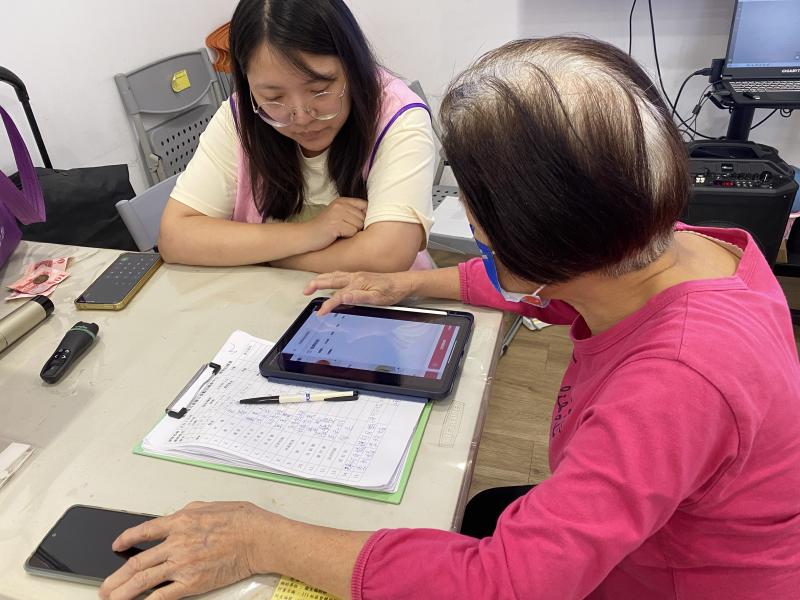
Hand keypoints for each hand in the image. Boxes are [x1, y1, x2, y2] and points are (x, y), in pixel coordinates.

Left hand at [99, 501, 276, 599]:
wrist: (258, 538)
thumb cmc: (242, 521)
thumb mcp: (210, 506)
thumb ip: (189, 512)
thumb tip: (178, 517)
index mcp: (179, 521)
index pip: (144, 531)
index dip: (126, 539)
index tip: (117, 545)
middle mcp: (176, 543)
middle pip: (137, 562)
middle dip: (116, 577)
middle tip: (105, 586)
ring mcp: (182, 564)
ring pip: (143, 581)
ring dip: (123, 592)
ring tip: (112, 599)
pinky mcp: (192, 582)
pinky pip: (164, 596)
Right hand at [303, 270, 415, 314]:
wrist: (404, 283)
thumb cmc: (392, 291)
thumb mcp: (378, 298)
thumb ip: (359, 297)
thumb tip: (343, 297)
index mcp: (357, 283)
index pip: (337, 295)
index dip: (327, 304)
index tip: (320, 313)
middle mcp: (355, 277)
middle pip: (330, 279)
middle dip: (316, 284)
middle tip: (305, 291)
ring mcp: (357, 276)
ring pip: (334, 276)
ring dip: (321, 279)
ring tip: (312, 285)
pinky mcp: (360, 276)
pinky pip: (340, 275)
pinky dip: (330, 277)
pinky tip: (330, 280)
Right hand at [304, 197, 367, 251]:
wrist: (305, 236)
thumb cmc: (323, 229)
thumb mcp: (337, 215)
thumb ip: (352, 213)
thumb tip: (373, 218)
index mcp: (342, 201)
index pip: (365, 205)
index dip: (365, 216)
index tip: (356, 223)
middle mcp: (340, 204)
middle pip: (363, 217)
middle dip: (357, 227)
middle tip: (343, 230)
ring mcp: (337, 213)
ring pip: (359, 225)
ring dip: (351, 232)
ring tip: (339, 232)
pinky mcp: (335, 224)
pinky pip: (352, 232)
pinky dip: (346, 237)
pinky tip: (336, 235)